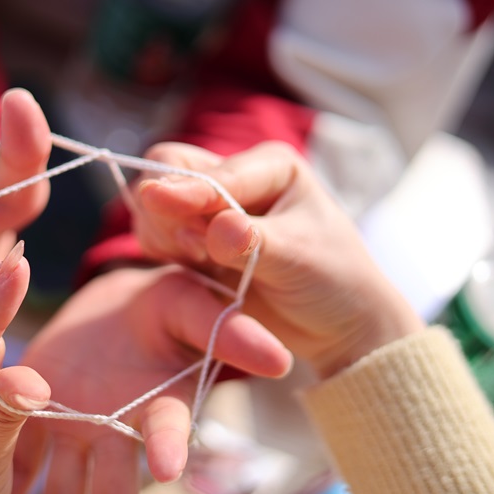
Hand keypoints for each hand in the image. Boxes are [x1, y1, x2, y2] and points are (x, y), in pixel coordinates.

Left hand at [10, 266, 291, 493]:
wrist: (115, 308)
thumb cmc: (164, 306)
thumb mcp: (191, 306)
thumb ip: (227, 331)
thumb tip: (281, 358)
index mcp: (158, 402)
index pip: (167, 426)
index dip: (170, 444)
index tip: (170, 466)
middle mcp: (117, 431)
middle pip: (116, 488)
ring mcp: (75, 431)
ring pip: (65, 493)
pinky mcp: (37, 422)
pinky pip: (19, 462)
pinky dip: (5, 493)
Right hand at [133, 141, 424, 377]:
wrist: (338, 325)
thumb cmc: (334, 281)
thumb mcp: (298, 259)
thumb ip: (253, 243)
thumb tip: (215, 228)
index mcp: (270, 167)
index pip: (212, 171)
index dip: (185, 190)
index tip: (155, 199)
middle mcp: (237, 179)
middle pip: (171, 171)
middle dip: (167, 206)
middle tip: (189, 249)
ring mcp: (212, 211)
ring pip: (158, 204)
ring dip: (164, 233)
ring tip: (199, 263)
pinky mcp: (196, 243)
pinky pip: (159, 237)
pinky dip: (163, 251)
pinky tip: (194, 271)